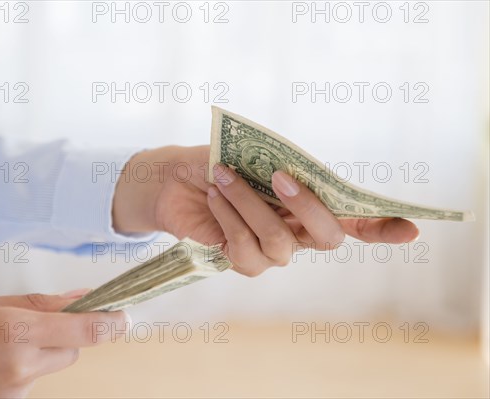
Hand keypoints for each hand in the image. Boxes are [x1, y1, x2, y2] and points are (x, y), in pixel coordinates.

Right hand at [0, 291, 127, 397]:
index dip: (111, 322)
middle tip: (40, 321)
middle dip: (67, 334)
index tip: (123, 316)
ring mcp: (13, 392)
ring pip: (50, 366)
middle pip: (73, 350)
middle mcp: (20, 367)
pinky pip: (30, 380)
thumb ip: (38, 304)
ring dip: (41, 351)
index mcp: (15, 333)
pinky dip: (22, 367)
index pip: (85, 331)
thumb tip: (79, 299)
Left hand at [113, 145, 418, 276]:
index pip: (354, 220)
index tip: (412, 230)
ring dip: (249, 204)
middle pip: (327, 237)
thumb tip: (296, 169)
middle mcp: (298, 232)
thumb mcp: (249, 155)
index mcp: (309, 203)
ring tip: (222, 175)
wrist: (173, 179)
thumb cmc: (218, 160)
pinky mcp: (241, 260)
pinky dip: (227, 216)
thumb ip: (278, 163)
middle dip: (307, 207)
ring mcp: (271, 250)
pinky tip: (214, 196)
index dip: (382, 227)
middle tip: (280, 177)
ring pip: (278, 242)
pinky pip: (242, 247)